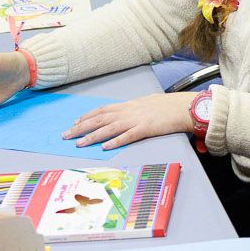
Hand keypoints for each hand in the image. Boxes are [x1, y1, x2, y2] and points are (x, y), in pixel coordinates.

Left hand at [63, 92, 196, 150]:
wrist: (183, 107)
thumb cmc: (167, 106)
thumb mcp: (145, 104)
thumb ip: (132, 109)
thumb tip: (122, 114)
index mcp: (128, 105)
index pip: (101, 111)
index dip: (86, 117)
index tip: (74, 123)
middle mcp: (128, 111)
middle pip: (99, 119)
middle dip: (81, 127)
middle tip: (66, 135)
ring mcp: (136, 120)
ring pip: (109, 128)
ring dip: (92, 136)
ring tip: (79, 143)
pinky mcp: (146, 129)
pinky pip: (128, 136)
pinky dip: (115, 141)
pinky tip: (105, 147)